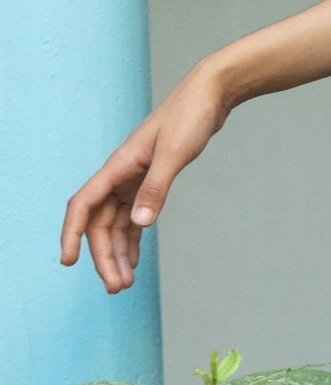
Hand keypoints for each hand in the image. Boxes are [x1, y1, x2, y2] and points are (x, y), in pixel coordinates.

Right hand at [61, 66, 230, 295]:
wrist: (208, 97)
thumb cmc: (190, 118)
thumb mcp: (175, 154)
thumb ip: (156, 189)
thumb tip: (140, 223)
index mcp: (118, 168)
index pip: (83, 206)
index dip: (71, 234)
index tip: (68, 261)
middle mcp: (120, 175)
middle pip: (100, 224)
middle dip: (104, 257)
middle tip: (117, 288)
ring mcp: (134, 179)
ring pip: (116, 225)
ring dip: (117, 254)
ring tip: (125, 284)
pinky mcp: (150, 181)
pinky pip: (133, 218)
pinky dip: (133, 240)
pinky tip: (135, 261)